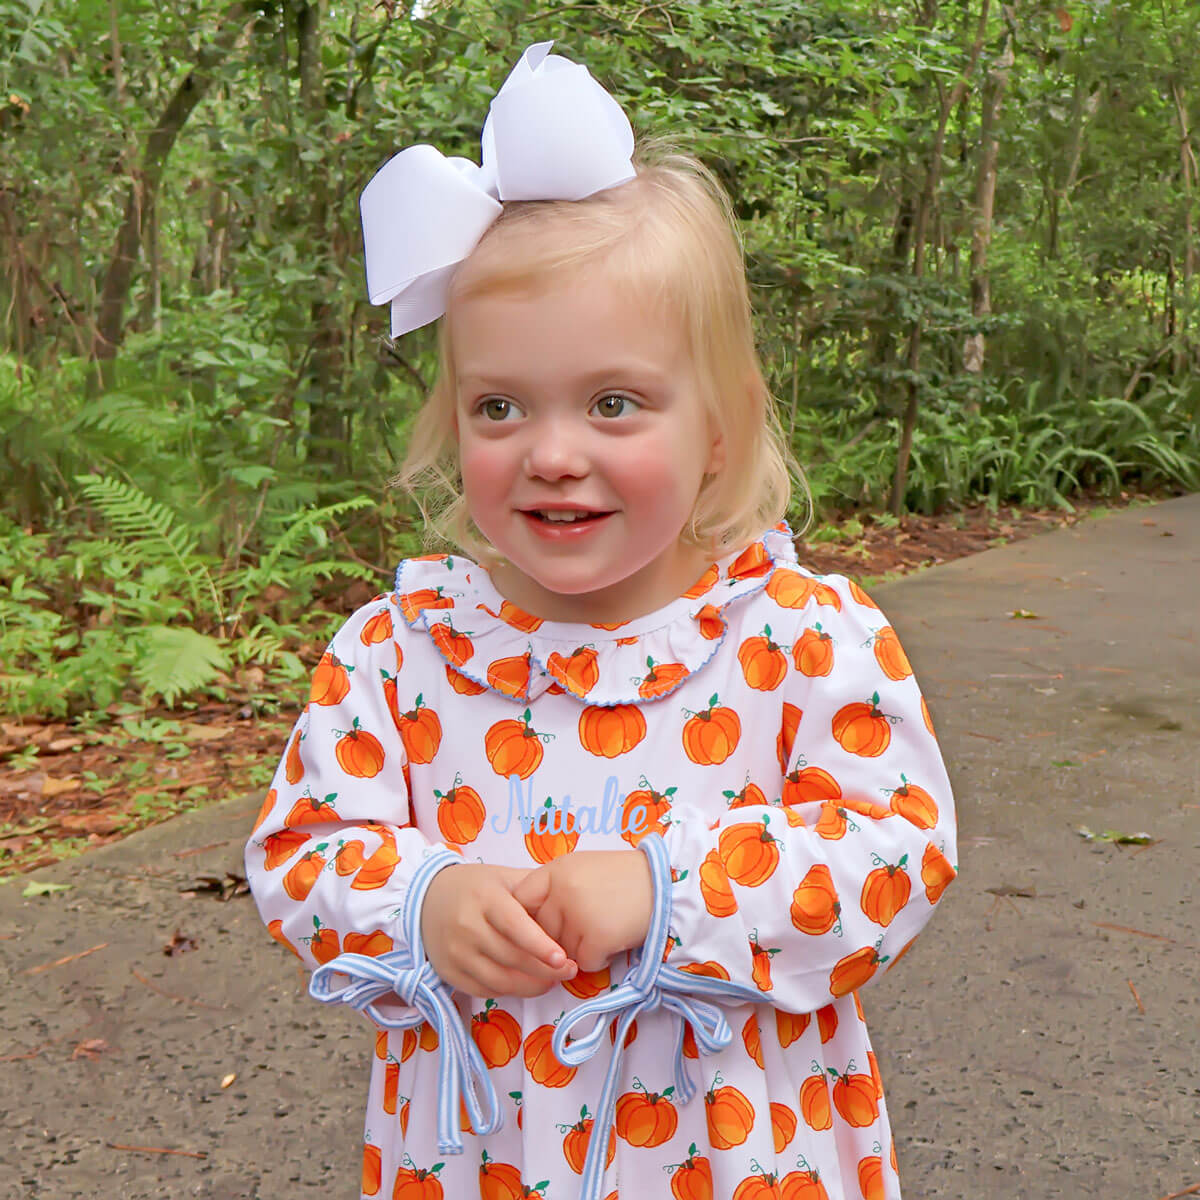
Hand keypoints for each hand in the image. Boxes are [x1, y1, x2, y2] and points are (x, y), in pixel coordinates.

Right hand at [420, 863, 577, 997]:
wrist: (426, 898)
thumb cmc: (475, 886)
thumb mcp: (503, 876)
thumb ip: (533, 888)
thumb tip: (568, 903)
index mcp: (485, 898)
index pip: (514, 926)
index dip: (539, 945)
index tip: (563, 958)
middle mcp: (467, 926)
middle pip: (511, 958)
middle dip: (545, 970)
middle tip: (570, 971)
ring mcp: (456, 952)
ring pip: (498, 980)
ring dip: (530, 986)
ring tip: (552, 981)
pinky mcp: (448, 972)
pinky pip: (483, 990)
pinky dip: (508, 992)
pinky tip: (526, 985)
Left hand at [511, 851, 653, 972]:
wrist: (666, 885)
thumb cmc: (624, 877)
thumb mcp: (582, 868)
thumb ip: (553, 887)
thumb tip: (528, 920)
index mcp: (555, 869)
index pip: (520, 901)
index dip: (528, 916)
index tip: (543, 922)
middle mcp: (562, 890)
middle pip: (540, 931)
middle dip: (558, 937)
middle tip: (586, 924)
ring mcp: (578, 914)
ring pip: (561, 951)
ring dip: (580, 948)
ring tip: (605, 927)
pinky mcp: (597, 938)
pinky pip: (584, 963)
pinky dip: (599, 959)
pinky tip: (615, 939)